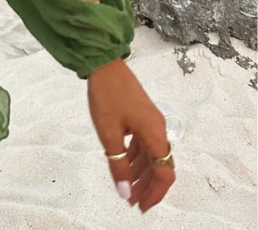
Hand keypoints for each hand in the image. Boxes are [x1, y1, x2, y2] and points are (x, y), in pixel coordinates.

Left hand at [87, 57, 175, 214]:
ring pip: (151, 155)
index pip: (164, 173)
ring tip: (128, 187)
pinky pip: (144, 143)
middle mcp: (158, 128)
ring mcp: (151, 121)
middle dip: (147, 187)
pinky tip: (125, 163)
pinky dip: (137, 157)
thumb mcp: (109, 134)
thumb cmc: (107, 93)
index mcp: (155, 133)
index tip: (142, 206)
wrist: (104, 63)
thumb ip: (118, 165)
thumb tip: (125, 191)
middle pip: (160, 166)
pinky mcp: (143, 115)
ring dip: (141, 173)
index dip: (155, 194)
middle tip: (133, 201)